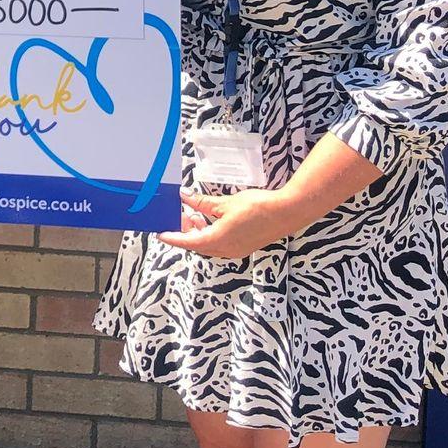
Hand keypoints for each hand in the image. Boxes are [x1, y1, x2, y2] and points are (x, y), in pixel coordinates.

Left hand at [156, 188, 293, 258]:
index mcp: (218, 241)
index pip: (188, 242)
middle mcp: (226, 250)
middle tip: (181, 216)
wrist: (286, 212)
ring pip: (210, 245)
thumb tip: (184, 197)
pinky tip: (212, 219)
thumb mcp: (224, 203)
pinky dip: (212, 234)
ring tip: (195, 215)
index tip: (161, 234)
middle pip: (198, 245)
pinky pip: (221, 244)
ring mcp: (236, 250)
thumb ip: (202, 203)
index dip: (173, 238)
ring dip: (200, 232)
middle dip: (187, 232)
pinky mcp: (244, 246)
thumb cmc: (257, 207)